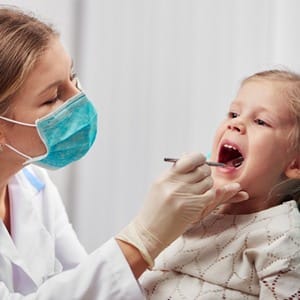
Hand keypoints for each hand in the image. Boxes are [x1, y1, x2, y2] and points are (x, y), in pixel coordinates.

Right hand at [116, 153, 245, 266]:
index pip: (189, 159)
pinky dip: (209, 195)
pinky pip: (210, 194)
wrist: (149, 232)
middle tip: (203, 176)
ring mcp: (184, 196)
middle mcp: (174, 184)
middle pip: (202, 169)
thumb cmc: (154, 210)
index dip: (199, 158)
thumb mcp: (159, 186)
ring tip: (200, 189)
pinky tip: (202, 198)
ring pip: (208, 181)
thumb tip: (188, 156)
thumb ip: (174, 172)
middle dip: (206, 171)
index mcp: (165, 177)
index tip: (200, 161)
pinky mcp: (193, 207)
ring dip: (208, 184)